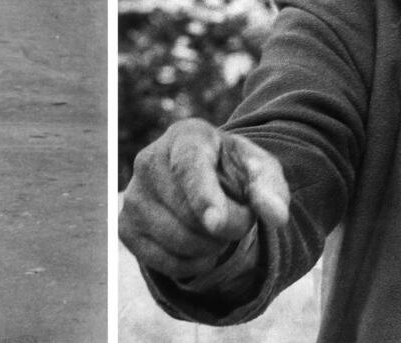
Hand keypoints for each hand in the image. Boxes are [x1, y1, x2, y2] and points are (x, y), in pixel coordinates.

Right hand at [118, 118, 289, 281]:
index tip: (218, 224)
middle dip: (227, 227)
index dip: (203, 197)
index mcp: (186, 136)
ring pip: (178, 241)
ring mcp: (133, 194)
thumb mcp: (259, 170)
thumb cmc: (232, 171)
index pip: (190, 167)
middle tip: (236, 215)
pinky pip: (163, 263)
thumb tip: (276, 216)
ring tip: (216, 227)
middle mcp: (149, 160)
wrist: (202, 180)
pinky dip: (190, 264)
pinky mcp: (125, 225)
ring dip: (210, 247)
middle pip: (190, 214)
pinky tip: (198, 245)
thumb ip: (270, 188)